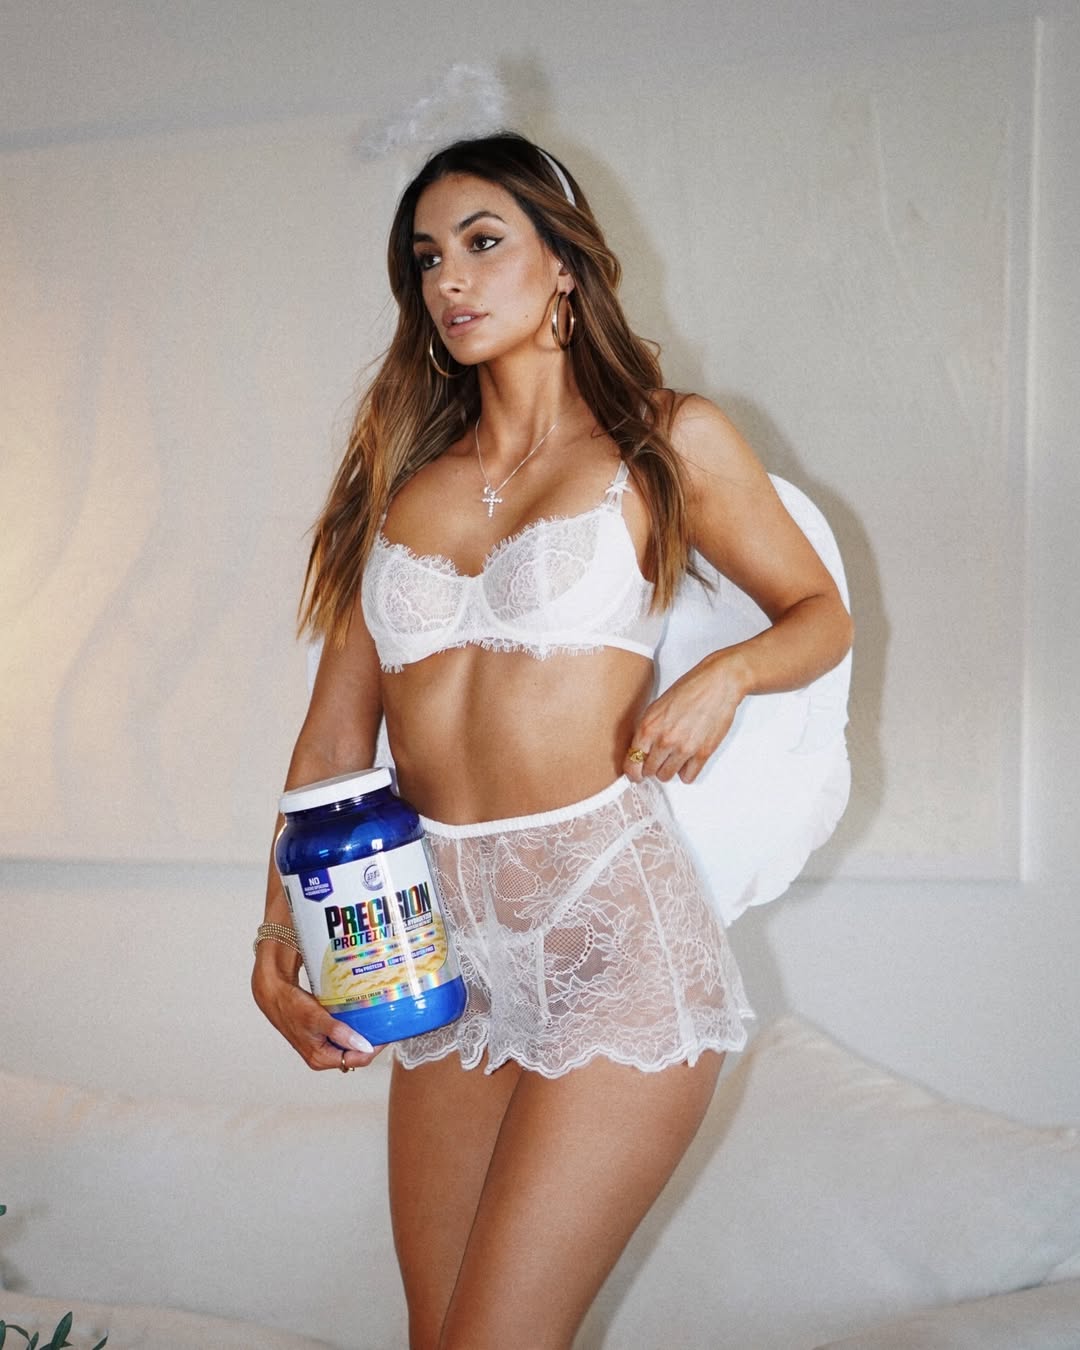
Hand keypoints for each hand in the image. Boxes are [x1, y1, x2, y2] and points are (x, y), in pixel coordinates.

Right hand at [251, 944, 379, 1071]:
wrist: (275, 995)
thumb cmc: (292, 1007)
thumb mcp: (317, 1019)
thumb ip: (340, 1033)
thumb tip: (364, 1046)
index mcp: (320, 1058)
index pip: (357, 1059)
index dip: (374, 1048)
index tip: (387, 1033)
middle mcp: (322, 1056)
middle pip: (356, 1054)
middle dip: (371, 1041)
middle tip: (384, 1024)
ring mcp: (322, 1046)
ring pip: (351, 1045)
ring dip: (363, 1034)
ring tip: (376, 1020)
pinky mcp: (323, 1036)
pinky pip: (344, 1036)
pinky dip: (353, 1028)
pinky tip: (360, 1016)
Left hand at [624, 651, 748, 784]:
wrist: (718, 683)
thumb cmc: (690, 689)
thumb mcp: (657, 706)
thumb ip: (647, 729)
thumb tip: (641, 749)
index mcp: (648, 726)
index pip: (631, 763)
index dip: (633, 771)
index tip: (636, 774)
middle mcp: (663, 740)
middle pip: (649, 771)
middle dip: (652, 767)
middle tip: (658, 760)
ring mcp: (683, 748)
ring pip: (667, 776)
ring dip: (668, 769)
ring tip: (673, 758)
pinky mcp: (702, 753)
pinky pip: (688, 777)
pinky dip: (686, 771)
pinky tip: (687, 760)